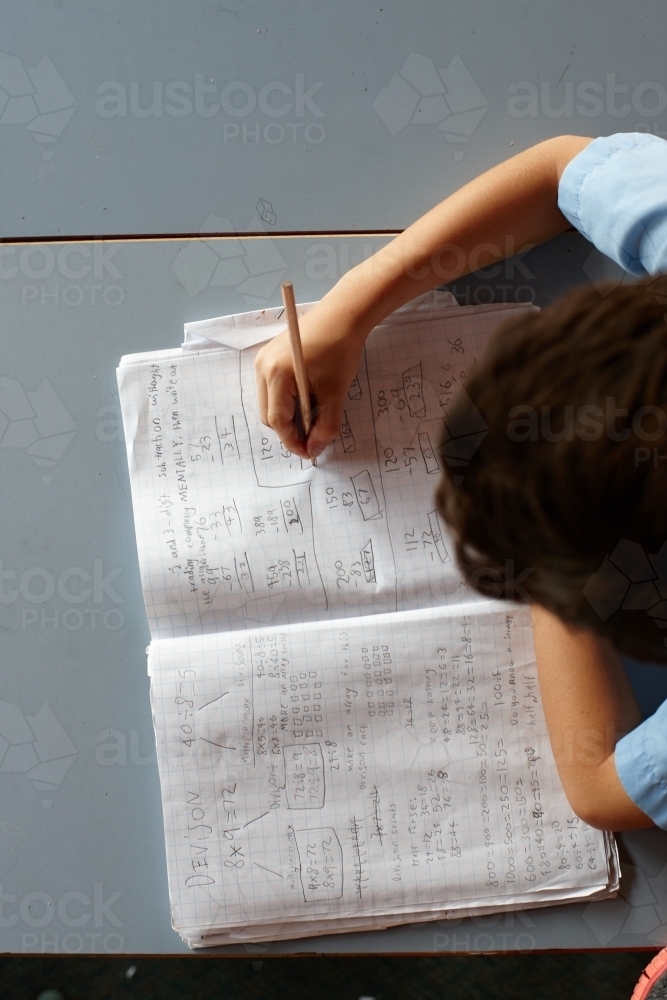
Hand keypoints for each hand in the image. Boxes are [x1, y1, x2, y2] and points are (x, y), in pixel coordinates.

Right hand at [254, 299, 367, 459]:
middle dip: (290, 430)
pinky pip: (272, 389)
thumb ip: (325, 426)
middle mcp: (263, 367)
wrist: (341, 316)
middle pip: (269, 415)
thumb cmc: (340, 350)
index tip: (310, 452)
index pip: (278, 421)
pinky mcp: (269, 357)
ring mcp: (263, 360)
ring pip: (269, 404)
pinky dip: (287, 401)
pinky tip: (307, 398)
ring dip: (289, 415)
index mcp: (277, 374)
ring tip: (313, 415)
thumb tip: (315, 449)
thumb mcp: (336, 393)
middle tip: (314, 436)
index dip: (293, 441)